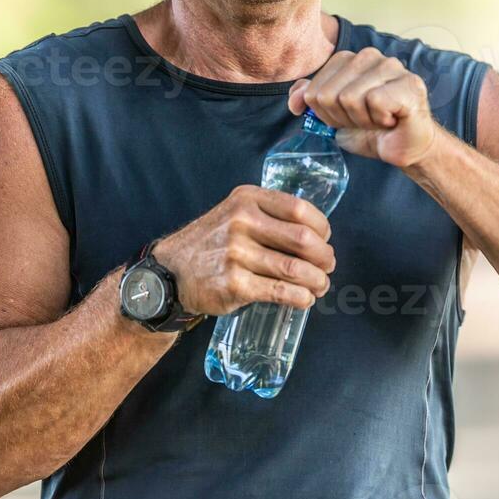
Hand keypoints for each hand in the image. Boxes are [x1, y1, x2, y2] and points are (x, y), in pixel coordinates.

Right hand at [152, 185, 335, 313]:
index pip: (300, 210)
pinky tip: (305, 299)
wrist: (171, 272)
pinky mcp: (234, 284)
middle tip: (327, 266)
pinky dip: (301, 298)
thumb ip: (268, 215)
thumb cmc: (211, 243)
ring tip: (320, 285)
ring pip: (296, 269)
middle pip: (304, 239)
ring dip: (317, 280)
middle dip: (324, 257)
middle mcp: (242, 222)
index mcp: (247, 199)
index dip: (322, 228)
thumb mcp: (234, 212)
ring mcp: (237, 254)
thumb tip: (315, 235)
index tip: (324, 239)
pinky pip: (281, 292)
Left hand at [288, 47, 438, 168]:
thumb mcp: (331, 115)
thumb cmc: (370, 129)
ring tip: (378, 120)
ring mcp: (391, 66)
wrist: (402, 147)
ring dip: (362, 120)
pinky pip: (375, 102)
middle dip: (343, 118)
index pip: (315, 90)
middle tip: (364, 121)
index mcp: (348, 59)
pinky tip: (392, 119)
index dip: (327, 113)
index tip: (348, 117)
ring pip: (351, 98)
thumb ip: (310, 99)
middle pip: (330, 94)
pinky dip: (380, 119)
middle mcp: (369, 56)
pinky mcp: (409, 83)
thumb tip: (296, 99)